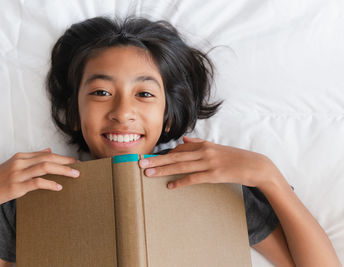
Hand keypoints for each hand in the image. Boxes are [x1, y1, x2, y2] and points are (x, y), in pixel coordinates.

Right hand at [0, 148, 79, 214]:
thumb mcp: (13, 166)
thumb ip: (31, 158)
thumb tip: (48, 150)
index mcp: (19, 157)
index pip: (45, 154)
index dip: (62, 157)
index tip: (74, 161)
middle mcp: (19, 163)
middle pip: (48, 158)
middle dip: (66, 162)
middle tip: (79, 166)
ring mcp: (17, 174)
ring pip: (45, 167)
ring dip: (62, 170)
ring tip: (75, 175)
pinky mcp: (15, 187)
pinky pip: (37, 183)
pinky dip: (50, 184)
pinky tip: (59, 187)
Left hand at [139, 136, 278, 189]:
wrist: (255, 165)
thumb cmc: (235, 157)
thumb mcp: (216, 147)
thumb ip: (199, 143)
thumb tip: (184, 139)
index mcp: (204, 144)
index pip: (179, 148)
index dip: (164, 154)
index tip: (149, 158)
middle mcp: (204, 151)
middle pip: (176, 156)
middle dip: (157, 160)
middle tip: (140, 164)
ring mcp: (209, 163)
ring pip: (181, 166)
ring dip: (163, 170)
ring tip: (148, 173)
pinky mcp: (215, 175)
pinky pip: (194, 178)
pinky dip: (181, 182)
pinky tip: (170, 186)